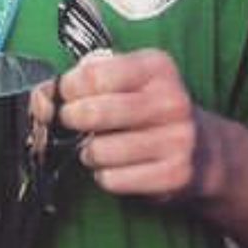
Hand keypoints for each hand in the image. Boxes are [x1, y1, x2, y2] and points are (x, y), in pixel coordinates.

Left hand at [58, 48, 203, 201]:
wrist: (203, 150)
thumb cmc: (151, 111)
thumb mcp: (128, 79)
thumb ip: (85, 78)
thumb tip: (44, 98)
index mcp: (157, 68)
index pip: (93, 75)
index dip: (67, 89)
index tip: (65, 97)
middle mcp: (171, 101)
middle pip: (93, 112)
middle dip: (72, 121)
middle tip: (75, 123)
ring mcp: (176, 139)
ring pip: (99, 150)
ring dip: (89, 153)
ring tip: (101, 147)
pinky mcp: (174, 174)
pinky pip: (113, 179)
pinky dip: (106, 176)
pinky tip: (119, 166)